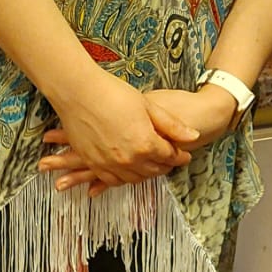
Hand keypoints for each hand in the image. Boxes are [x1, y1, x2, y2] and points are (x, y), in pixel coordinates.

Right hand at [38, 84, 234, 196]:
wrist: (78, 91)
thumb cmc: (113, 93)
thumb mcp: (148, 105)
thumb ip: (171, 125)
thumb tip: (193, 137)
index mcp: (145, 144)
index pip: (169, 157)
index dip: (179, 156)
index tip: (184, 154)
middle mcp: (128, 159)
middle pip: (153, 170)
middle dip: (165, 166)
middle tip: (169, 160)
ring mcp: (109, 163)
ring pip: (134, 178)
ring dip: (145, 173)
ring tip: (150, 165)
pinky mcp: (93, 163)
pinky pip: (112, 179)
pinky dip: (123, 178)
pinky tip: (128, 171)